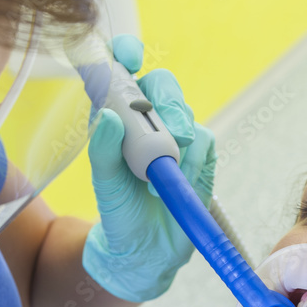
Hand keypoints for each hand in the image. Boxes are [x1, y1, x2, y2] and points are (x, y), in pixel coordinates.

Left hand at [82, 34, 216, 301]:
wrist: (147, 252)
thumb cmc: (119, 214)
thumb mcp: (104, 185)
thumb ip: (103, 151)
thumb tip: (108, 117)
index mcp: (119, 121)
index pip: (124, 76)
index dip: (127, 57)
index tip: (129, 55)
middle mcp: (148, 123)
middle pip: (162, 85)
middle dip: (161, 97)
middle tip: (155, 118)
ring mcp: (177, 138)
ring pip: (184, 111)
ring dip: (175, 132)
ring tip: (161, 166)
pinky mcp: (201, 156)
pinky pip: (203, 140)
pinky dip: (192, 157)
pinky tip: (179, 176)